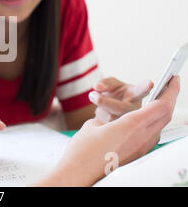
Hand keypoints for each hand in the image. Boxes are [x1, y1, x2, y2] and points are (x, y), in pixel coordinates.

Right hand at [39, 76, 178, 185]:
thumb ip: (108, 119)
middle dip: (170, 97)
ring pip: (160, 125)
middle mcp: (141, 138)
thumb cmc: (83, 151)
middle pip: (166, 114)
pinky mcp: (136, 155)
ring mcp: (141, 148)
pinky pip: (151, 135)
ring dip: (161, 111)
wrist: (79, 175)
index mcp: (131, 125)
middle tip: (170, 84)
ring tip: (158, 100)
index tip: (173, 79)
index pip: (161, 105)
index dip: (170, 90)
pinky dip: (152, 122)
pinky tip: (144, 118)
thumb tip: (112, 121)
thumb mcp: (93, 126)